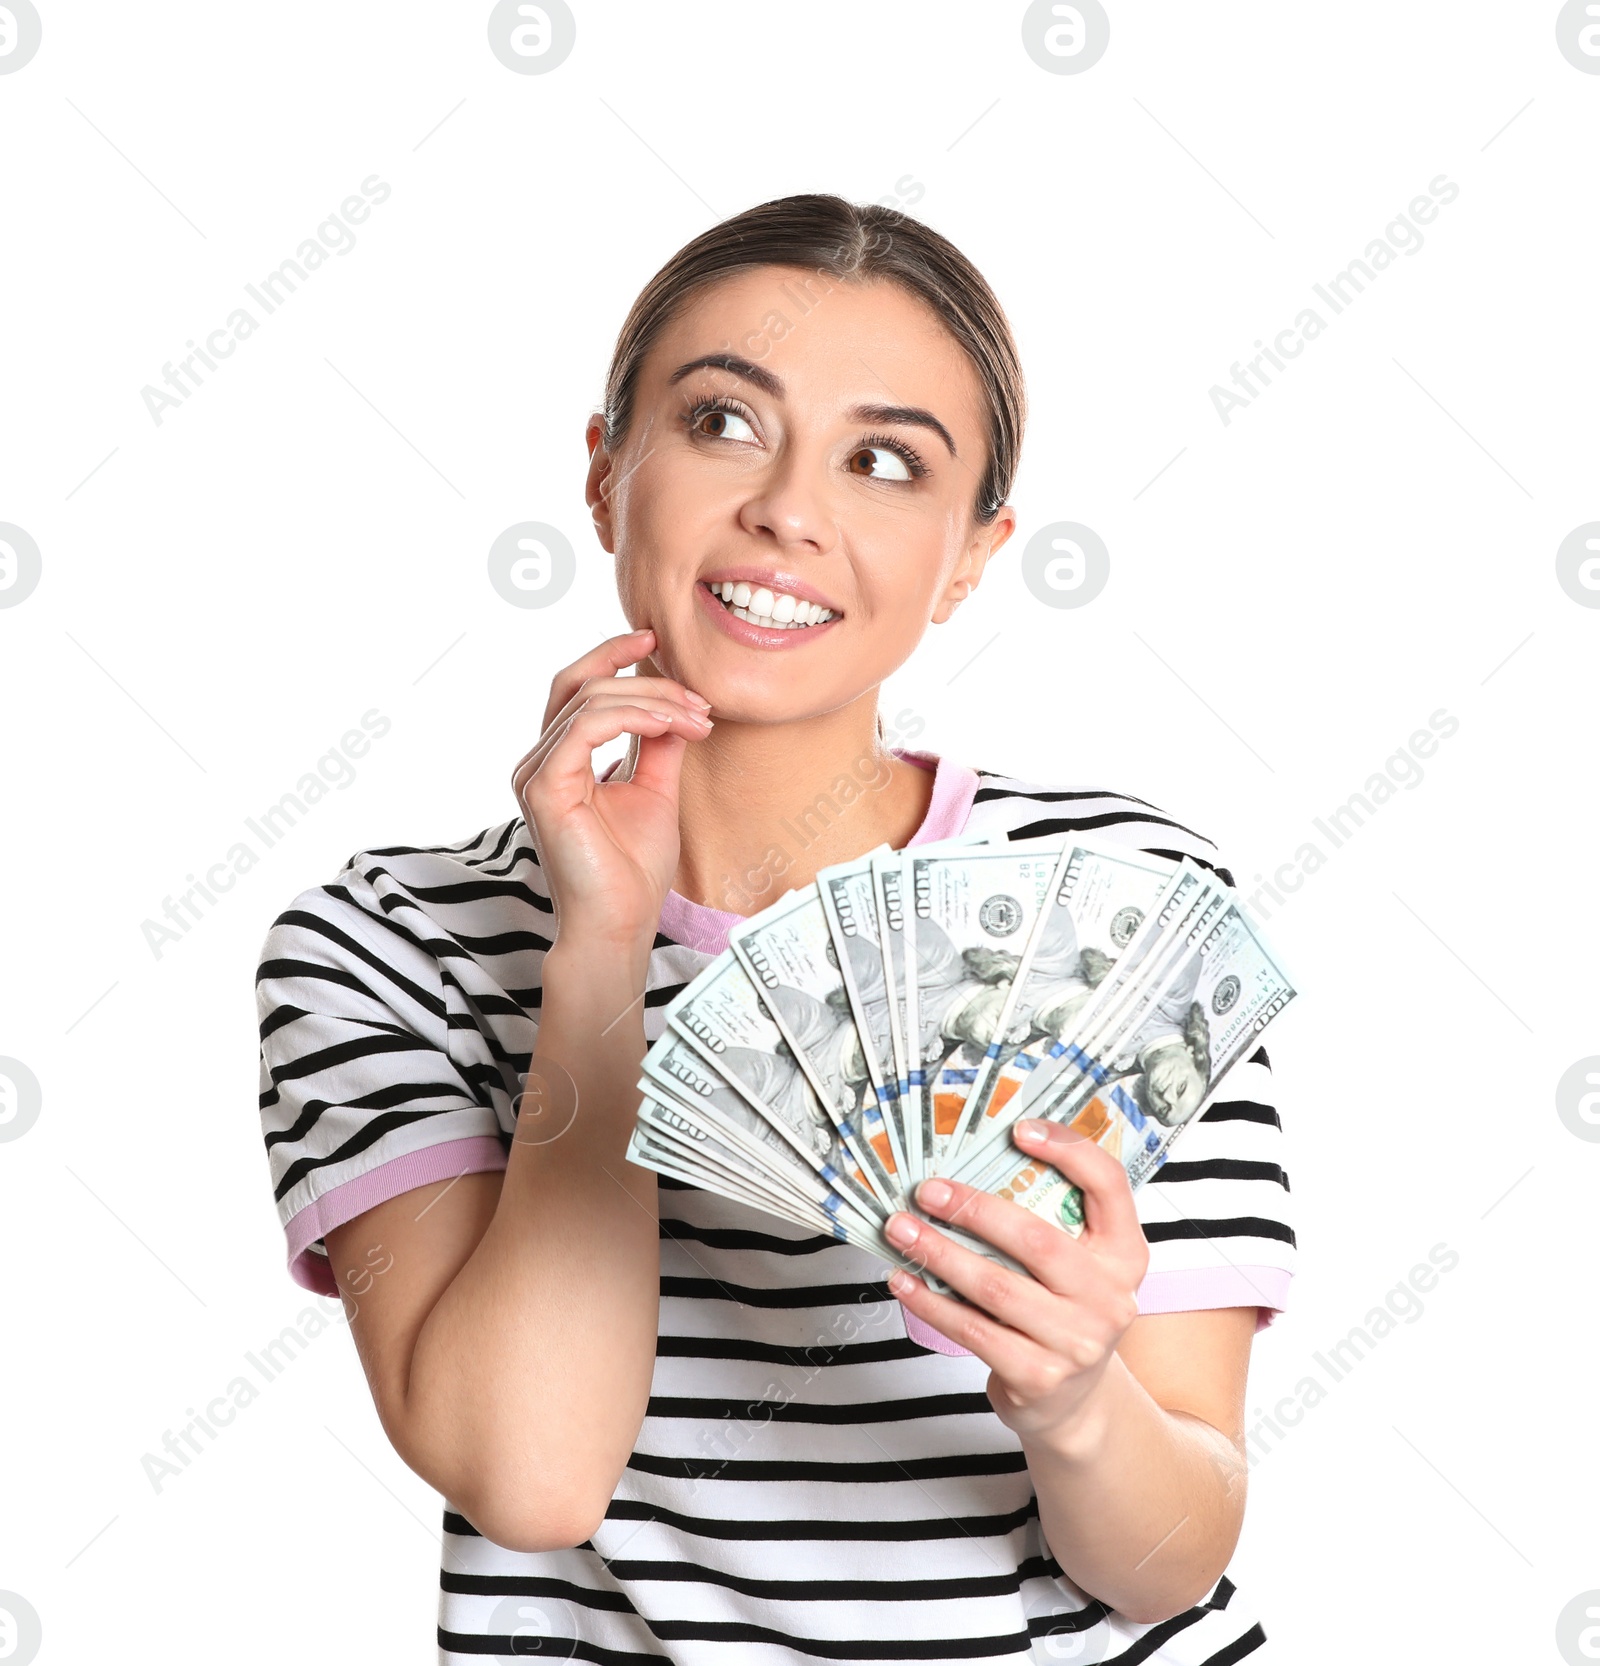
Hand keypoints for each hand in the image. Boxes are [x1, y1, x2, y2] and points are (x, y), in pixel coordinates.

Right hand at [511, 628, 713, 953]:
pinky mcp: (544, 787)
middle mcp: (539, 761)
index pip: (578, 688)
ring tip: (697, 719)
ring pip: (591, 701)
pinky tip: (671, 726)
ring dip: (653, 701)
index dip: (613, 655)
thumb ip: (658, 745)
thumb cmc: (632, 871)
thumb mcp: (656, 792)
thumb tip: (676, 705)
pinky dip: (633, 716)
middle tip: (699, 700)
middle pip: (584, 685)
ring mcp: (536, 772)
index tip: (657, 640)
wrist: (620, 925)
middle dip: (647, 681)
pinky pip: (586, 726)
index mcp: (560, 760)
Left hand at [883, 1119, 1148, 1445]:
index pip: (1109, 1185)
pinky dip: (931, 1302)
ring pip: (994, 1285)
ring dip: (938, 1253)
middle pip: (1035, 1238)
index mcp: (1124, 1253)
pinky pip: (973, 1330)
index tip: (1019, 1129)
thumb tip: (970, 1166)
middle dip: (972, 1210)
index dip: (1069, 1150)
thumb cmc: (1062, 1312)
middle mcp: (1110, 1296)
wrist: (1073, 1403)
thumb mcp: (1078, 1266)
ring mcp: (1076, 1341)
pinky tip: (905, 1280)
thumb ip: (1049, 1221)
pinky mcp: (1039, 1376)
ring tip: (900, 1229)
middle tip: (927, 1191)